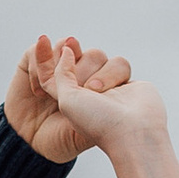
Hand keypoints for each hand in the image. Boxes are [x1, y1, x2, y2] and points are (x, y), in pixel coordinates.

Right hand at [7, 34, 130, 165]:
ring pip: (69, 44)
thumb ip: (105, 117)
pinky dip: (39, 65)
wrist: (29, 142)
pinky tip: (37, 91)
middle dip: (86, 72)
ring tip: (53, 91)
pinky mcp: (35, 60)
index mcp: (105, 89)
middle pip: (95, 55)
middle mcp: (85, 72)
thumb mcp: (88, 134)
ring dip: (61, 64)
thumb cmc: (61, 138)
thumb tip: (122, 96)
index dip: (110, 74)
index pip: (118, 66)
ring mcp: (60, 63)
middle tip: (81, 91)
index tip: (97, 93)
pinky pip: (40, 49)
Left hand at [50, 56, 168, 159]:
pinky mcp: (127, 83)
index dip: (46, 59)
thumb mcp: (68, 100)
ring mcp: (108, 87)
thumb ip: (61, 73)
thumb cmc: (98, 123)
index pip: (52, 73)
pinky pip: (118, 63)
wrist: (134, 133)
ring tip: (99, 91)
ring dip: (99, 74)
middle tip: (87, 87)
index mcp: (69, 100)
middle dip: (81, 68)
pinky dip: (115, 73)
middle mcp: (87, 93)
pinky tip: (118, 88)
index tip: (44, 44)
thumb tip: (67, 50)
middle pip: (79, 61)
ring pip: (98, 58)